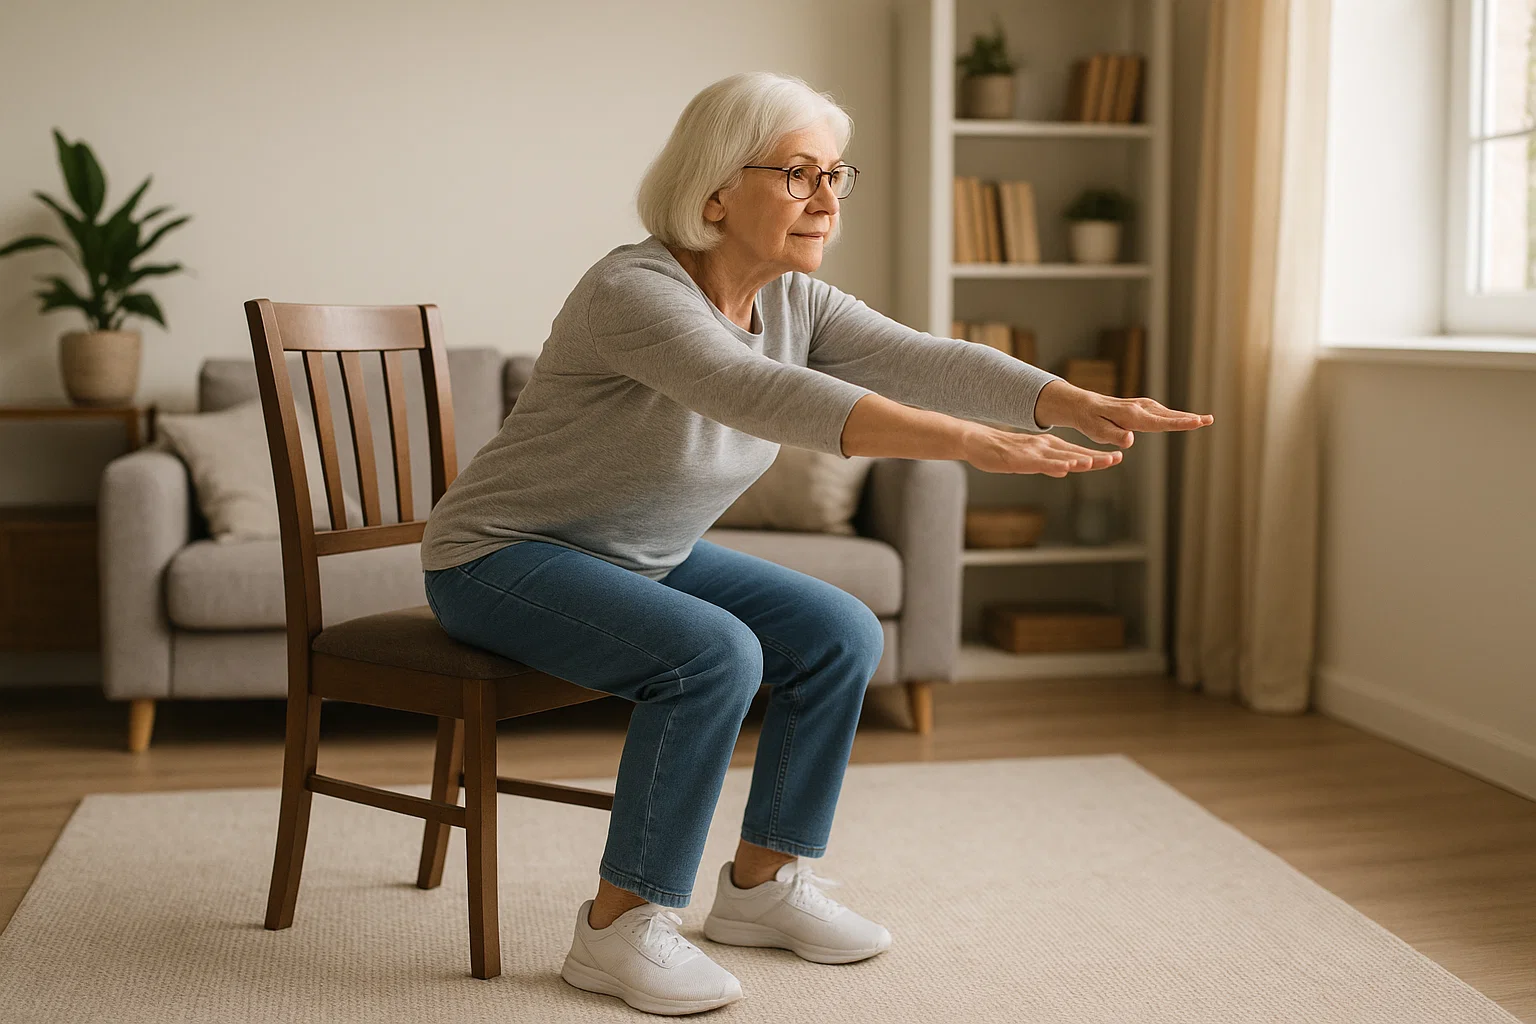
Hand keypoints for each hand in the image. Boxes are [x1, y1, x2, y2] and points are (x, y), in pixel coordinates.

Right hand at [959, 424, 1123, 476]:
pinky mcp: (1021, 459)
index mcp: (1049, 447)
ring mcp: (1034, 452)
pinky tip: (1068, 465)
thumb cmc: (1002, 452)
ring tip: (1098, 461)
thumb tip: (1065, 470)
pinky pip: (1041, 462)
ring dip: (1080, 459)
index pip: (1077, 452)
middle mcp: (1045, 447)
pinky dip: (1056, 463)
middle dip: (1096, 457)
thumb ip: (1048, 464)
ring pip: (1061, 456)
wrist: (977, 441)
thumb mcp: (1029, 460)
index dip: (1096, 456)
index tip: (1116, 457)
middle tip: (1117, 458)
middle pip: (1074, 453)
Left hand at [1035, 380, 1213, 447]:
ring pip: (1166, 412)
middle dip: (1188, 418)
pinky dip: (1174, 414)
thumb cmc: (1089, 421)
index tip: (1197, 422)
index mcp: (1131, 416)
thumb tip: (1129, 441)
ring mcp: (1140, 406)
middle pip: (1168, 415)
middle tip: (1209, 420)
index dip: (1179, 423)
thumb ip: (1113, 435)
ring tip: (1202, 420)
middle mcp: (1139, 408)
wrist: (1081, 405)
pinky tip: (1181, 418)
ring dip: (1184, 416)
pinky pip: (1160, 411)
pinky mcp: (1139, 407)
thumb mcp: (1096, 431)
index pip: (1160, 422)